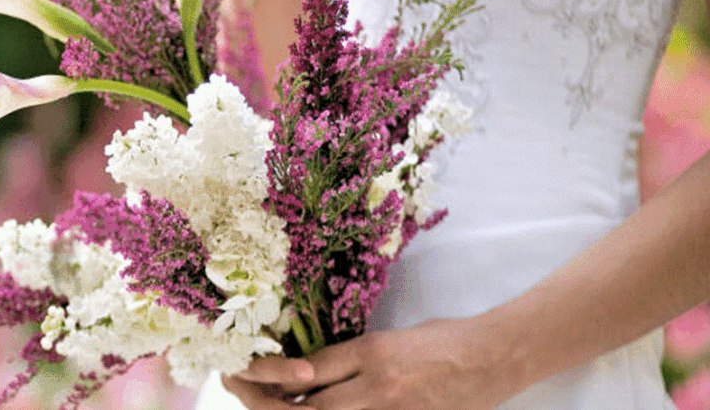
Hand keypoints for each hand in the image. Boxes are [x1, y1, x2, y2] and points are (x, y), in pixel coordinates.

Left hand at [223, 318, 517, 409]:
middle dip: (271, 407)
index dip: (272, 375)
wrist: (494, 357)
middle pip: (311, 408)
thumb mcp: (390, 338)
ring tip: (274, 409)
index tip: (248, 374)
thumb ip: (350, 357)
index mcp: (371, 351)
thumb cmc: (442, 340)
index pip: (308, 369)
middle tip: (246, 396)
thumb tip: (311, 373)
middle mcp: (377, 384)